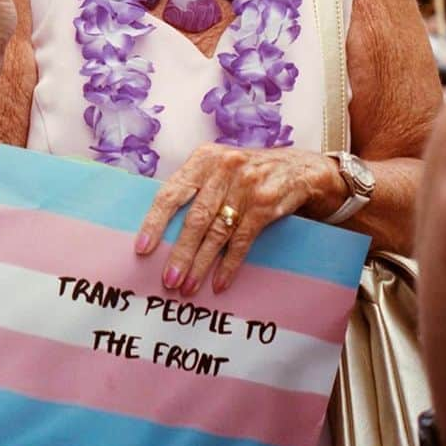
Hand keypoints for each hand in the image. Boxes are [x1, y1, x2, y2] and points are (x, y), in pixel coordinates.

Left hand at [134, 145, 345, 294]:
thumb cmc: (250, 173)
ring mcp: (246, 185)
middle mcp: (224, 167)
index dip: (155, 222)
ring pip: (216, 232)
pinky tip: (219, 282)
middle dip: (180, 253)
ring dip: (200, 264)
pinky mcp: (266, 204)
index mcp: (204, 158)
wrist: (302, 170)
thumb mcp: (221, 168)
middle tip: (168, 280)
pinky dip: (229, 264)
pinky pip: (242, 239)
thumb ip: (196, 187)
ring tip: (188, 287)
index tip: (143, 248)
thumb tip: (161, 228)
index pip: (172, 191)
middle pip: (194, 218)